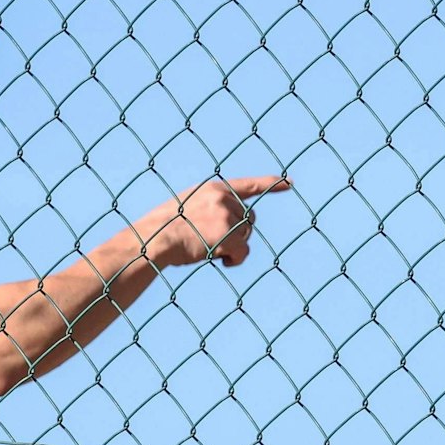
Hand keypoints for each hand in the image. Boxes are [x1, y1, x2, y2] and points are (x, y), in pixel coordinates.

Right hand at [136, 176, 290, 270]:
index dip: (271, 184)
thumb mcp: (188, 206)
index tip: (290, 183)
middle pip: (249, 218)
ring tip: (211, 250)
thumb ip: (211, 208)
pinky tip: (221, 260)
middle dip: (240, 233)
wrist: (155, 238)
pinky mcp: (228, 234)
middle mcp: (224, 198)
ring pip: (247, 236)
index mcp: (214, 188)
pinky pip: (244, 251)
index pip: (249, 185)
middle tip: (218, 243)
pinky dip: (236, 259)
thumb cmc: (165, 228)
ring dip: (234, 247)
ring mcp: (226, 215)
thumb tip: (232, 228)